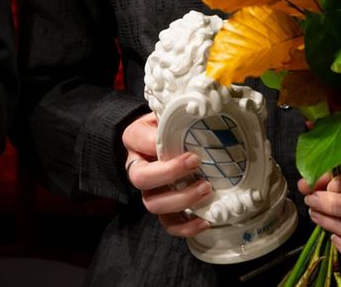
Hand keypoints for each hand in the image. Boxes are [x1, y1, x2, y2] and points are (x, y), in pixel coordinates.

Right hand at [121, 112, 210, 237]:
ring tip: (206, 189)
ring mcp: (149, 191)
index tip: (191, 153)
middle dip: (170, 175)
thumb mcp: (166, 114)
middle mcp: (137, 168)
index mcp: (134, 140)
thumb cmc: (167, 125)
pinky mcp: (163, 209)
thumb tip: (197, 115)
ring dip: (181, 200)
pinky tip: (205, 221)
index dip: (162, 149)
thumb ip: (174, 116)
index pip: (139, 143)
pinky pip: (168, 224)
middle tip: (198, 165)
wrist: (164, 140)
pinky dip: (186, 227)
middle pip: (142, 180)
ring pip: (154, 205)